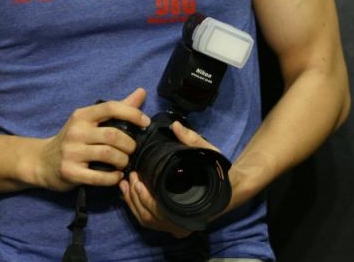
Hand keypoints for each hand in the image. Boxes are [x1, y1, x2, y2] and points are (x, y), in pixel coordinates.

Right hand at [41, 88, 149, 191]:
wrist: (43, 161)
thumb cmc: (73, 139)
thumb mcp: (90, 120)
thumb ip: (118, 108)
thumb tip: (142, 92)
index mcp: (82, 115)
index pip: (111, 107)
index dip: (132, 113)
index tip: (145, 123)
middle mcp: (76, 131)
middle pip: (112, 135)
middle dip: (129, 144)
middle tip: (132, 150)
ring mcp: (71, 152)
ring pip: (108, 154)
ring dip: (123, 160)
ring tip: (124, 163)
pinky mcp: (70, 172)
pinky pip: (99, 177)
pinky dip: (113, 178)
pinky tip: (116, 176)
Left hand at [119, 120, 220, 236]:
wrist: (228, 187)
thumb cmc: (216, 170)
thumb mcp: (207, 152)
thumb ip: (191, 139)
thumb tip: (176, 126)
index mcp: (189, 209)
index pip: (159, 211)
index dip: (143, 196)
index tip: (136, 178)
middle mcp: (182, 223)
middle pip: (149, 217)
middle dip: (134, 197)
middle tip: (129, 177)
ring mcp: (176, 227)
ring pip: (147, 221)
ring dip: (133, 203)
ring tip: (125, 183)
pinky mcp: (172, 224)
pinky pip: (150, 221)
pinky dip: (138, 208)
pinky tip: (130, 193)